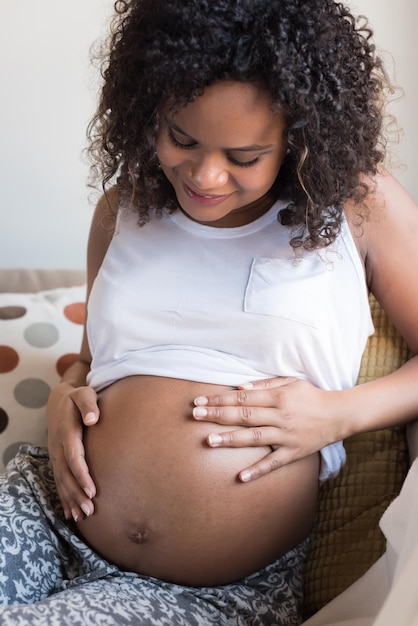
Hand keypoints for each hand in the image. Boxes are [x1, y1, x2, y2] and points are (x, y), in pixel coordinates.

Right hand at [46, 383, 99, 520]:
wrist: (59, 401)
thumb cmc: (77, 398)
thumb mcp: (84, 394)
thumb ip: (89, 405)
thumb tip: (93, 419)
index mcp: (66, 432)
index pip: (73, 457)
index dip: (81, 475)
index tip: (92, 490)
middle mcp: (58, 446)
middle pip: (66, 474)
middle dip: (77, 493)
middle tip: (90, 510)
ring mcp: (55, 455)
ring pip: (61, 481)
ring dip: (71, 499)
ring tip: (83, 516)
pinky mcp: (57, 460)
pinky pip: (59, 481)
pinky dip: (64, 498)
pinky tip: (72, 513)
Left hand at [193, 377, 340, 481]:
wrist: (339, 415)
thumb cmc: (311, 395)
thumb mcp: (290, 382)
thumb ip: (265, 385)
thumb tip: (239, 388)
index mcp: (278, 397)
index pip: (243, 397)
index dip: (220, 399)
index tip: (200, 400)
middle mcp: (280, 416)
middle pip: (244, 415)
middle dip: (218, 415)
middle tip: (195, 415)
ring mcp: (286, 436)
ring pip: (255, 438)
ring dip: (231, 439)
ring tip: (209, 441)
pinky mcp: (294, 452)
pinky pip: (274, 463)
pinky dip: (258, 470)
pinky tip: (241, 477)